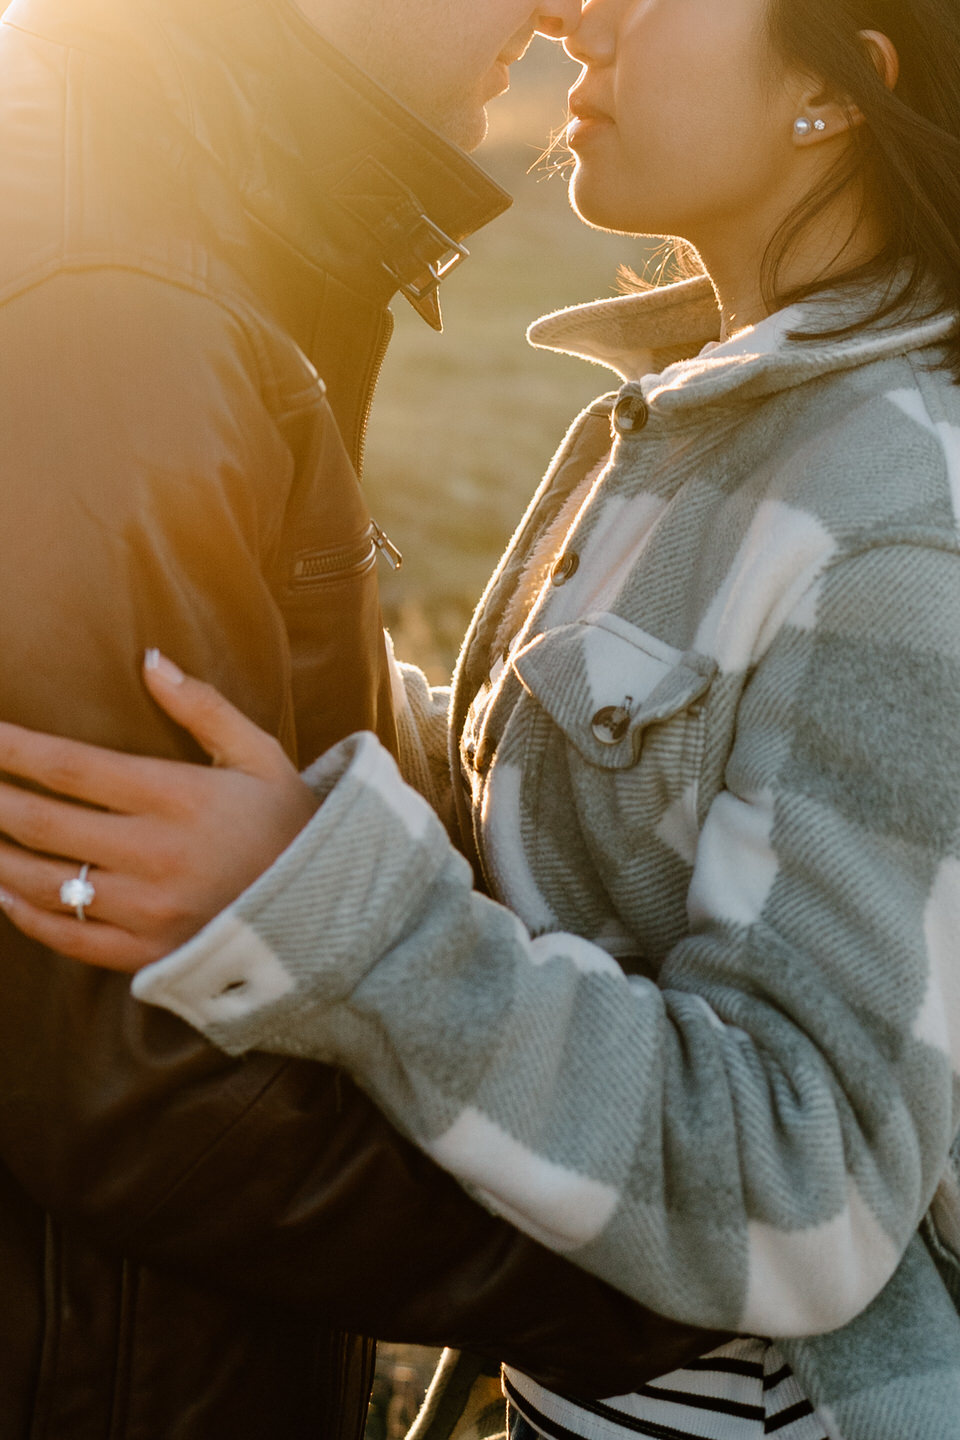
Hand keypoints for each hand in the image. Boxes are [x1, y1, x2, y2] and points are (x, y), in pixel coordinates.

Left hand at [0, 654, 318, 970]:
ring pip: (43, 881)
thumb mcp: (260, 756)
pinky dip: (25, 915)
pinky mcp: (148, 952)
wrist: (332, 912)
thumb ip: (202, 707)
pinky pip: (69, 937)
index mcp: (178, 797)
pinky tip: (3, 891)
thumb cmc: (291, 824)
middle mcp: (154, 854)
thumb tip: (150, 660)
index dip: (13, 749)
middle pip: (43, 822)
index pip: (70, 767)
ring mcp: (147, 909)